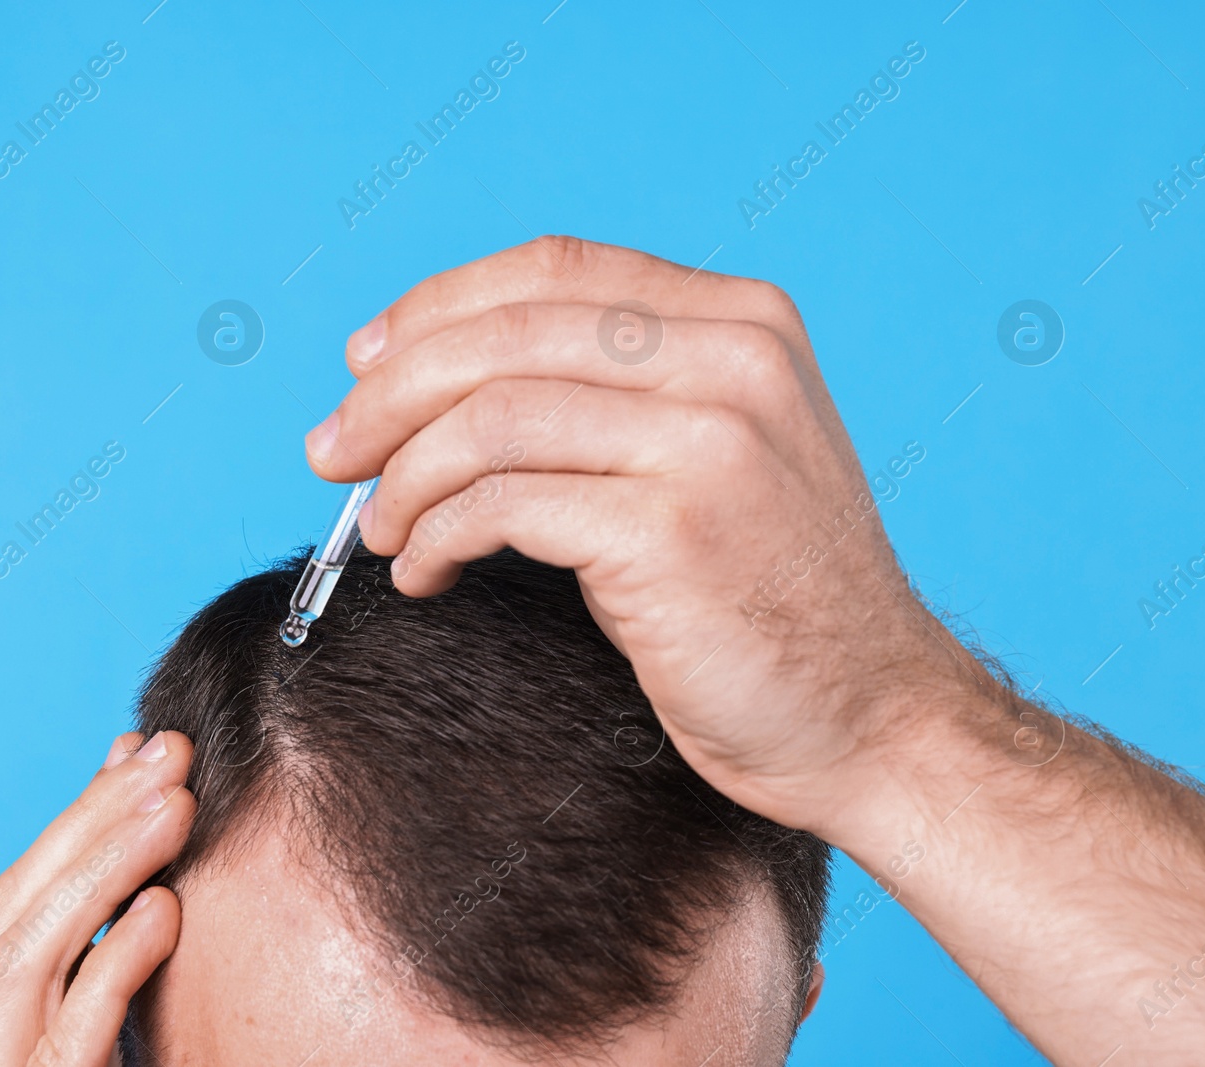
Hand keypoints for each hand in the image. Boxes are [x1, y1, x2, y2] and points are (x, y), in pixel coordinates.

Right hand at [0, 731, 195, 1066]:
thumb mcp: (99, 1024)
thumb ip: (109, 939)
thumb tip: (143, 808)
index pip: (16, 899)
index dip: (80, 819)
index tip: (144, 752)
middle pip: (14, 909)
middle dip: (94, 820)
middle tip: (170, 754)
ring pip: (25, 957)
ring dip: (104, 870)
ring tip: (177, 808)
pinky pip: (68, 1037)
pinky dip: (113, 964)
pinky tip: (162, 910)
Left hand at [306, 236, 975, 837]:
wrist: (873, 717)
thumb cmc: (769, 596)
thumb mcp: (715, 453)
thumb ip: (615, 394)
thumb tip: (437, 380)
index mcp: (742, 322)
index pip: (554, 268)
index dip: (440, 306)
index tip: (368, 363)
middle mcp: (733, 359)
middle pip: (504, 335)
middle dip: (390, 395)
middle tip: (331, 453)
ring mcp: (708, 439)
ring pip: (489, 417)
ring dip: (404, 478)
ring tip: (380, 532)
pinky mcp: (670, 528)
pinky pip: (500, 502)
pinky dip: (434, 534)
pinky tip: (425, 570)